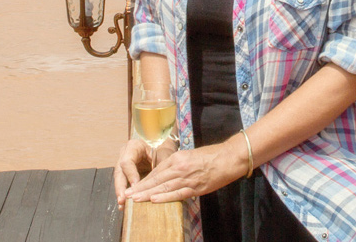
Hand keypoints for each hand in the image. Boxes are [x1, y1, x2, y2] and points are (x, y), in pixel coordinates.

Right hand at [113, 138, 176, 204]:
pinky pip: (123, 184)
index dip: (131, 175)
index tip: (136, 186)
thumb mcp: (163, 156)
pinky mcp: (125, 174)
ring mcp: (123, 164)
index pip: (127, 162)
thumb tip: (158, 184)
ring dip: (120, 193)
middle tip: (122, 200)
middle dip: (120, 187)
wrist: (161, 148)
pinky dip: (124, 195)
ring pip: (119, 180)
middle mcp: (124, 155)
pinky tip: (123, 206)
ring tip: (122, 206)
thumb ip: (159, 168)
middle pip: (119, 172)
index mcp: (133, 147)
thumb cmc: (163, 150)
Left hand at [122, 137, 249, 203]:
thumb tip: (166, 174)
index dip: (143, 180)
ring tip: (135, 199)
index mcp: (176, 158)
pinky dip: (165, 197)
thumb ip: (177, 164)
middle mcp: (179, 167)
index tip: (133, 186)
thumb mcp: (189, 155)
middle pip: (156, 179)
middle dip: (140, 188)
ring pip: (163, 187)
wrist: (228, 158)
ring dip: (147, 194)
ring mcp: (186, 178)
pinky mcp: (195, 187)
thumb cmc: (211, 156)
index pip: (156, 171)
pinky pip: (177, 194)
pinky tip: (154, 200)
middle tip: (127, 195)